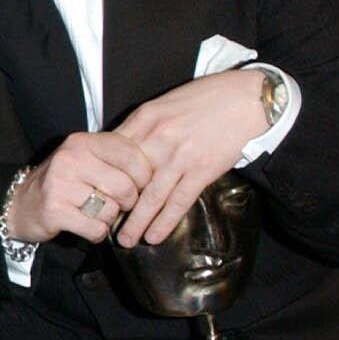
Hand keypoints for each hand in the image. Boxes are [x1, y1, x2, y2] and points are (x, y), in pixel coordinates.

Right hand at [5, 131, 154, 244]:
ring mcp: (60, 184)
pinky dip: (96, 234)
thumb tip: (158, 167)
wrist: (20, 204)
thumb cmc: (63, 183)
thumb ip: (115, 157)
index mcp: (83, 142)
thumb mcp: (85, 159)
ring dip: (109, 219)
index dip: (144, 176)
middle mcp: (71, 158)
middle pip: (126, 187)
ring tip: (95, 214)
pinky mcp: (55, 210)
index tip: (137, 185)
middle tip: (116, 205)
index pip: (132, 155)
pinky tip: (86, 227)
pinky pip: (96, 229)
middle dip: (127, 203)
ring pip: (112, 210)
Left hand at [111, 70, 267, 246]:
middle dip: (113, 204)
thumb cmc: (204, 99)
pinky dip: (165, 221)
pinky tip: (154, 236)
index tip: (91, 193)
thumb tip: (119, 149)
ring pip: (150, 197)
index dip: (101, 175)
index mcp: (144, 119)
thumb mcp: (163, 104)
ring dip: (136, 222)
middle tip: (101, 222)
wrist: (246, 100)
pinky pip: (179, 201)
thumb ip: (141, 126)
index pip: (112, 152)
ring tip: (125, 240)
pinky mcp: (202, 171)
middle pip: (127, 178)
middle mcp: (157, 139)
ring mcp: (180, 157)